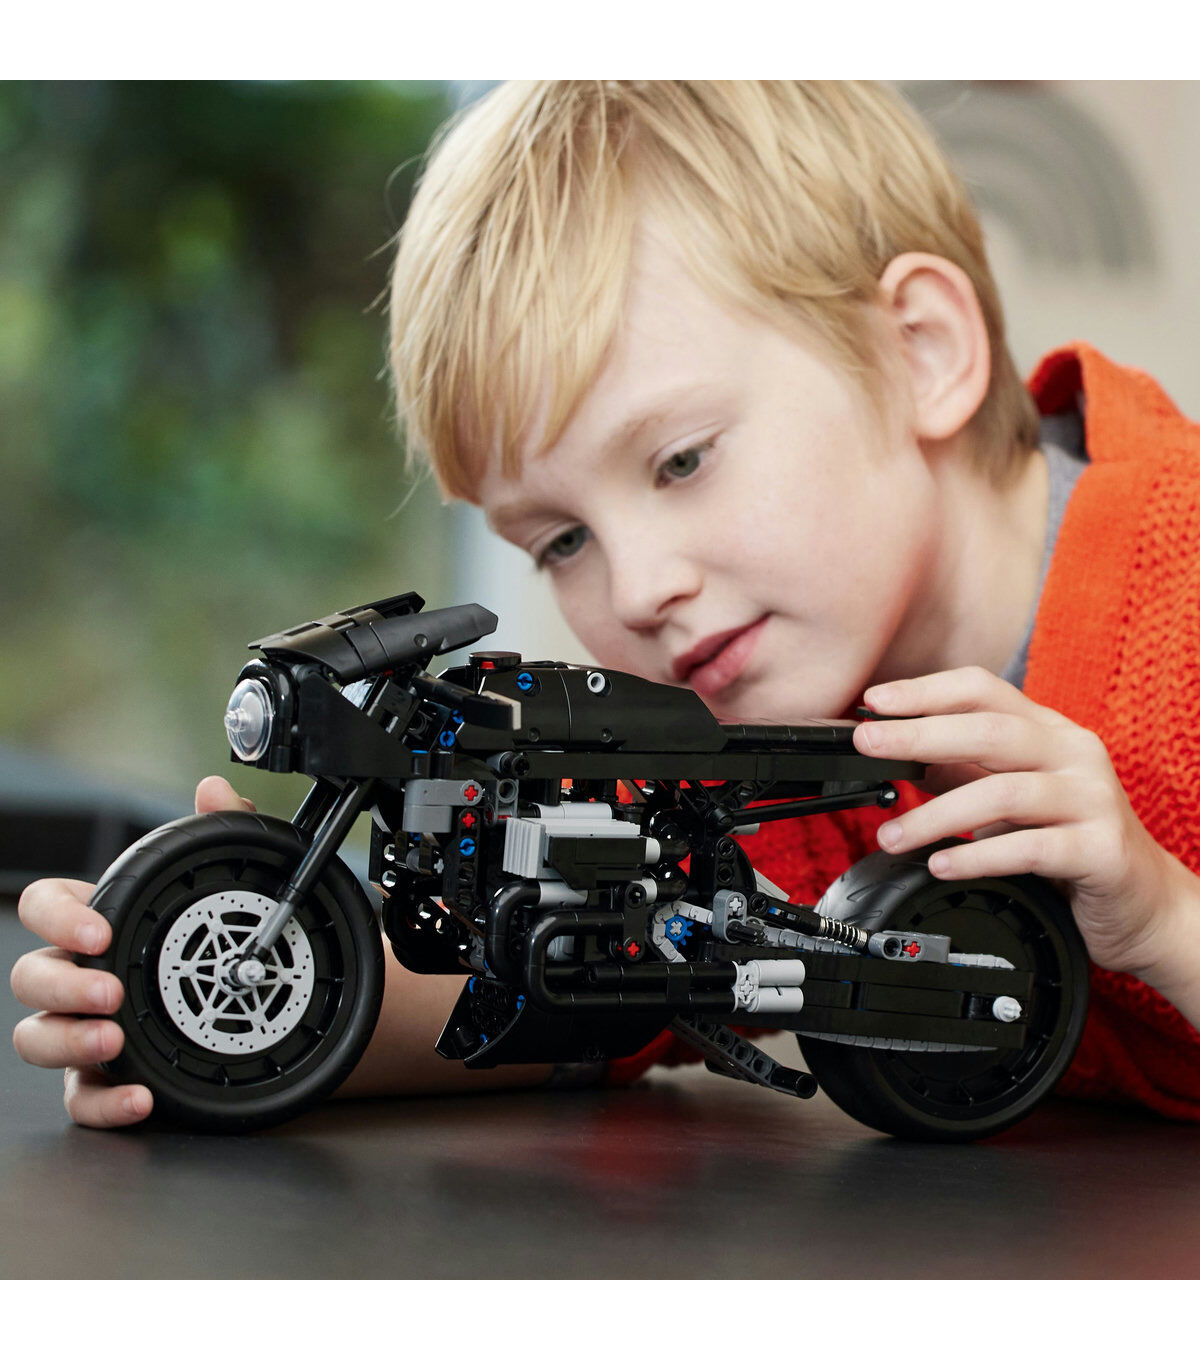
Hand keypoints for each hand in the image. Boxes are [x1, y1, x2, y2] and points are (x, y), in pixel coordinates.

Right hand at [10, 776, 255, 1127]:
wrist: (250, 1003)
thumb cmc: (210, 937)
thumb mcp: (223, 882)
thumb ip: (220, 830)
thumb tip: (214, 790)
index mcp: (95, 923)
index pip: (46, 906)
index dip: (59, 918)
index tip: (98, 929)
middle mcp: (78, 979)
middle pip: (31, 979)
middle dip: (62, 986)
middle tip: (110, 991)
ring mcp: (82, 1032)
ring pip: (38, 1040)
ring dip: (69, 1041)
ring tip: (114, 1040)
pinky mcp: (102, 1082)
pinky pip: (83, 1100)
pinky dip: (105, 1104)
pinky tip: (139, 1099)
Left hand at [852, 666, 1186, 982]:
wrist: (1143, 904)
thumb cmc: (1071, 841)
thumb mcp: (1011, 796)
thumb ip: (960, 770)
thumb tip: (893, 750)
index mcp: (1047, 731)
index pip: (982, 689)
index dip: (924, 690)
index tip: (873, 702)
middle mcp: (1074, 754)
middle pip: (989, 729)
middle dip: (919, 735)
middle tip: (867, 746)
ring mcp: (1093, 800)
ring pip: (1004, 792)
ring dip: (935, 815)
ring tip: (892, 836)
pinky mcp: (1102, 850)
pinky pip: (1030, 848)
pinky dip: (977, 856)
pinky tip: (941, 865)